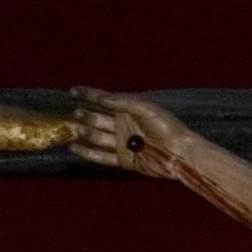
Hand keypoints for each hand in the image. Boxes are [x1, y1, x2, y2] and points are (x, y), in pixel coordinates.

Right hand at [69, 88, 187, 177]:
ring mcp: (122, 143)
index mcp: (127, 110)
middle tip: (76, 114)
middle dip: (85, 115)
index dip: (87, 94)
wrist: (179, 152)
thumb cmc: (167, 126)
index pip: (103, 100)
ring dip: (85, 133)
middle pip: (98, 118)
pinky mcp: (124, 160)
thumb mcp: (145, 108)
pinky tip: (75, 148)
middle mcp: (123, 125)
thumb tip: (101, 98)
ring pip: (98, 137)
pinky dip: (88, 152)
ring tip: (74, 129)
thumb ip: (123, 101)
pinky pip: (102, 157)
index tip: (72, 91)